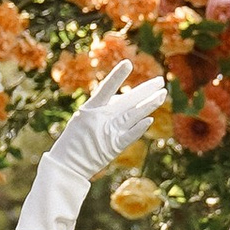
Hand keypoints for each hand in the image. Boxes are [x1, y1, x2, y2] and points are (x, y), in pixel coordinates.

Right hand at [43, 57, 156, 184]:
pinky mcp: (114, 147)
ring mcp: (108, 133)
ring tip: (163, 94)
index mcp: (89, 110)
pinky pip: (130, 135)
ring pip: (134, 115)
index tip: (128, 63)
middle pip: (128, 101)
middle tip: (160, 80)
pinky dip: (140, 127)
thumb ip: (103, 109)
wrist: (67, 166)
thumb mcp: (82, 119)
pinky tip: (150, 119)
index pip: (105, 89)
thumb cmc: (73, 141)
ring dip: (150, 104)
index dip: (116, 76)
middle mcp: (100, 119)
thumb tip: (124, 100)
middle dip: (145, 90)